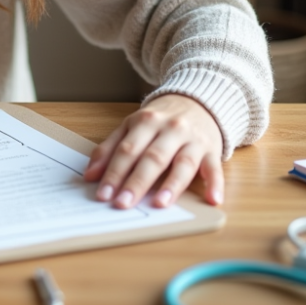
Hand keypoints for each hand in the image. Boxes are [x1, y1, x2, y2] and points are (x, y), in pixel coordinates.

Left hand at [83, 93, 223, 209]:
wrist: (198, 100)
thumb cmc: (160, 120)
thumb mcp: (131, 126)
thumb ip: (110, 148)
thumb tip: (90, 175)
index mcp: (146, 122)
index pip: (127, 150)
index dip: (113, 173)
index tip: (103, 194)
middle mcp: (170, 130)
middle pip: (152, 158)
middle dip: (136, 182)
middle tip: (122, 203)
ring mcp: (193, 140)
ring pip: (182, 164)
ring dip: (171, 186)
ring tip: (159, 204)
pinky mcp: (212, 150)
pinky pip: (214, 168)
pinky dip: (215, 184)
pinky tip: (212, 200)